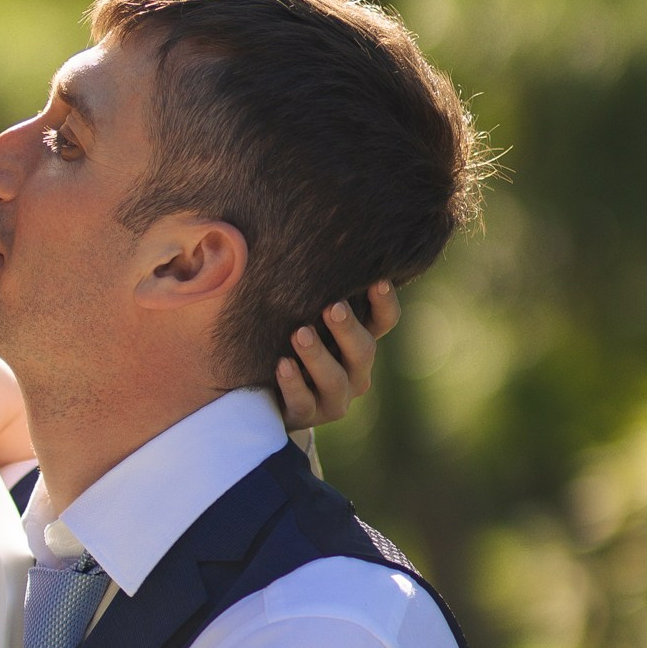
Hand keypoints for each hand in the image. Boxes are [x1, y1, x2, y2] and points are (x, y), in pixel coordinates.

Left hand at [275, 281, 399, 430]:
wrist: (262, 393)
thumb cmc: (283, 339)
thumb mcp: (295, 312)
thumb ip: (298, 285)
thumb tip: (266, 230)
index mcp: (358, 342)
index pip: (384, 322)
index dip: (385, 302)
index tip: (377, 278)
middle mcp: (354, 371)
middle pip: (364, 351)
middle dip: (348, 328)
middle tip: (332, 307)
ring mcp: (333, 398)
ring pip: (336, 380)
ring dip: (319, 356)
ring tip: (300, 333)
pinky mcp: (307, 417)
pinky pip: (303, 402)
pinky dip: (293, 384)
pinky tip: (281, 364)